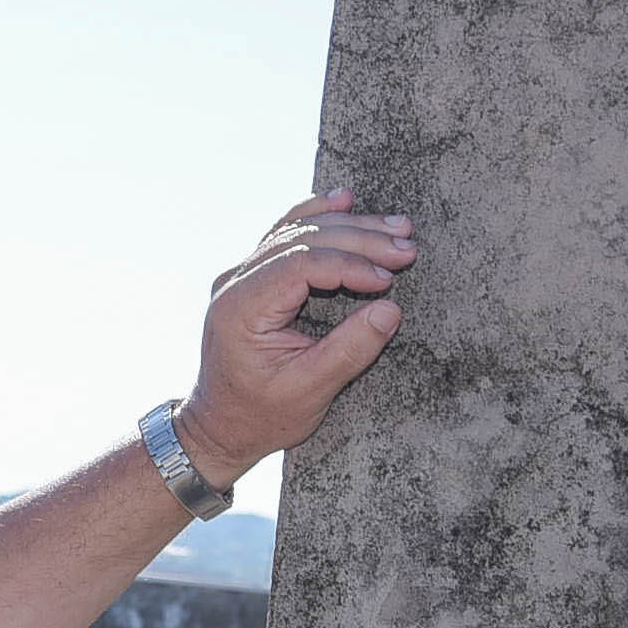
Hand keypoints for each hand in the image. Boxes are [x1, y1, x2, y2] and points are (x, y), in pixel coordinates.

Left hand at [175, 189, 417, 482]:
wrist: (220, 427)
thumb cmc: (261, 416)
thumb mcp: (310, 391)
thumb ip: (350, 350)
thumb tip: (391, 309)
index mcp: (241, 308)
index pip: (300, 264)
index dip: (350, 264)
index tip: (389, 278)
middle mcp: (236, 283)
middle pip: (302, 240)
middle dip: (359, 239)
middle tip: (406, 243)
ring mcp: (241, 277)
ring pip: (296, 232)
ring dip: (348, 226)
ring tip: (396, 227)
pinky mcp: (253, 279)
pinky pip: (285, 237)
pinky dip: (317, 219)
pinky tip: (344, 200)